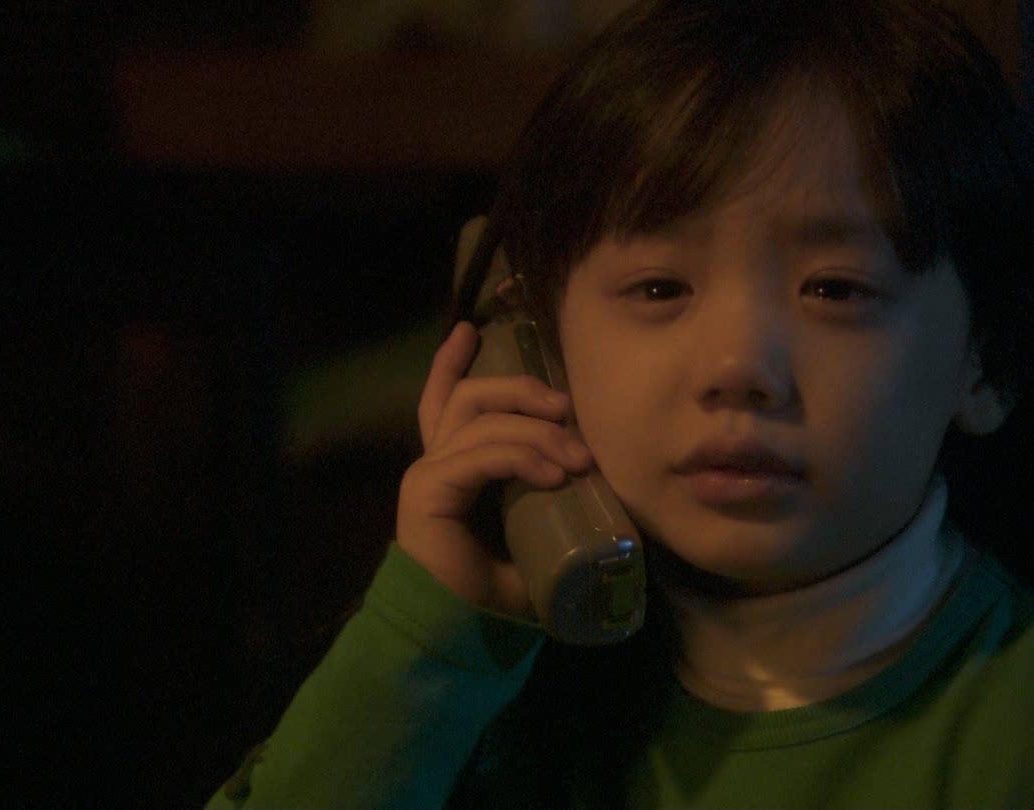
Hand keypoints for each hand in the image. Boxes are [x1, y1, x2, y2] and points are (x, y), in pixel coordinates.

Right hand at [396, 321, 592, 618]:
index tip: (472, 329)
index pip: (447, 401)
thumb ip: (548, 502)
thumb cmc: (495, 592)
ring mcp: (429, 475)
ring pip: (480, 421)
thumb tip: (606, 489)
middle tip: (565, 406)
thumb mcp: (534, 533)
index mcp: (453, 468)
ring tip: (577, 460)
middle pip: (471, 397)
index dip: (452, 363)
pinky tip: (554, 474)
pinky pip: (479, 455)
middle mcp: (436, 463)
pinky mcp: (428, 492)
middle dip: (521, 391)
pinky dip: (522, 457)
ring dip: (536, 432)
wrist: (460, 632)